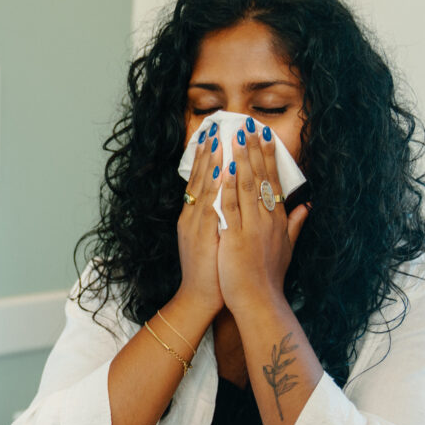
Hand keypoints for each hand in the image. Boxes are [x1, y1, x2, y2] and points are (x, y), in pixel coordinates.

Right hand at [174, 127, 225, 317]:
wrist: (200, 297)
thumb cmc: (212, 271)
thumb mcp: (216, 240)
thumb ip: (223, 220)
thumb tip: (232, 204)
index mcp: (197, 216)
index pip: (203, 181)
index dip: (209, 159)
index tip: (216, 137)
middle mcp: (192, 216)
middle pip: (200, 178)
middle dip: (208, 153)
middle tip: (215, 128)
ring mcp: (195, 224)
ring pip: (203, 187)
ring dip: (210, 163)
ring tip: (217, 140)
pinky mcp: (201, 235)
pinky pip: (209, 206)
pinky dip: (215, 187)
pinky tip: (222, 171)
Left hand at [216, 124, 309, 317]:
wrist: (259, 301)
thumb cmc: (269, 278)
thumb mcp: (288, 248)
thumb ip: (296, 225)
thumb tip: (307, 206)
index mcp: (278, 220)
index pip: (273, 181)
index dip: (269, 158)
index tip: (264, 136)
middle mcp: (267, 219)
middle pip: (261, 178)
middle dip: (255, 149)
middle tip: (249, 125)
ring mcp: (252, 227)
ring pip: (246, 186)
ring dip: (241, 160)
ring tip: (236, 137)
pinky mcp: (236, 237)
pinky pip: (231, 206)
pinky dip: (228, 187)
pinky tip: (225, 168)